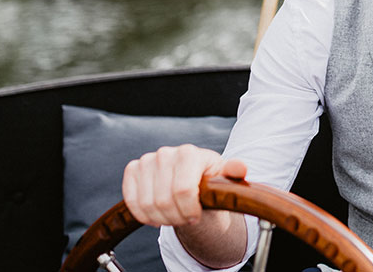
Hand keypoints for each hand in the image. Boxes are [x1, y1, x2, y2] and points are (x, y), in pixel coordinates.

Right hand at [122, 144, 246, 227]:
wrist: (190, 177)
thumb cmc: (209, 178)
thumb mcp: (224, 176)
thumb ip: (233, 172)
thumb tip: (240, 168)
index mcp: (189, 153)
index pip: (183, 190)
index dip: (189, 210)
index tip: (197, 216)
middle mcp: (166, 153)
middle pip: (164, 200)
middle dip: (176, 217)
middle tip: (185, 219)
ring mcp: (147, 160)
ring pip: (147, 204)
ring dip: (160, 219)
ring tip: (173, 218)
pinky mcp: (133, 169)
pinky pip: (131, 200)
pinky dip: (143, 215)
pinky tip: (156, 216)